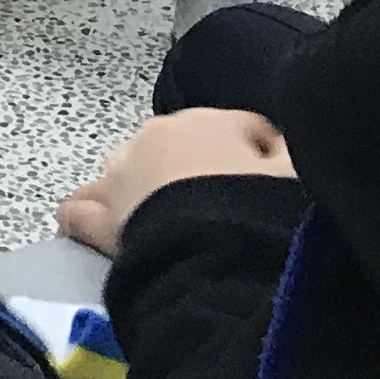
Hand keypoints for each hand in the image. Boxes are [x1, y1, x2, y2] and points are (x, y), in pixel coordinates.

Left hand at [54, 108, 296, 257]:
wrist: (218, 256)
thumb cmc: (262, 212)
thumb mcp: (299, 175)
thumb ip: (291, 154)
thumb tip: (281, 148)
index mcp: (209, 122)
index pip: (241, 129)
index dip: (261, 160)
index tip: (270, 188)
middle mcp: (156, 138)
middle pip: (178, 148)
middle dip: (196, 171)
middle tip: (222, 211)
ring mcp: (122, 177)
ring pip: (123, 173)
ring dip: (139, 189)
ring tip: (159, 219)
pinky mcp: (99, 218)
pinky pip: (80, 211)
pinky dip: (84, 220)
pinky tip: (91, 233)